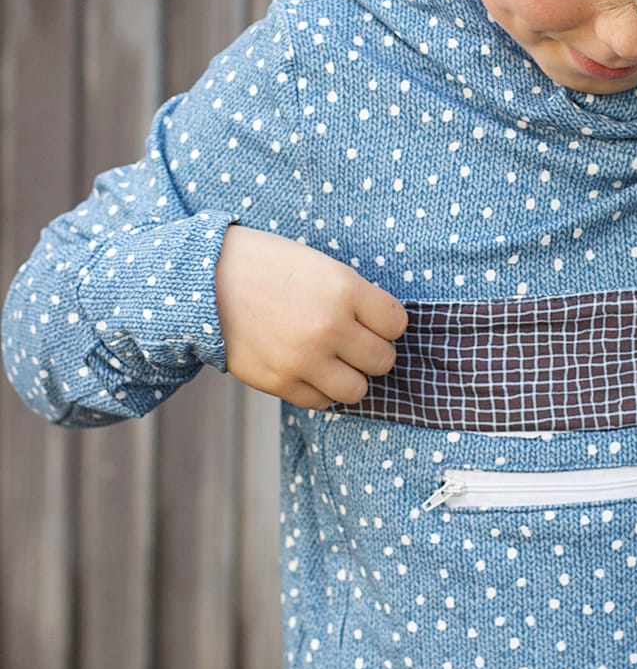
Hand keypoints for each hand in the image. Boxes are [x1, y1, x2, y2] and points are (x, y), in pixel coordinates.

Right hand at [215, 225, 407, 408]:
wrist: (206, 279)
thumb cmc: (269, 267)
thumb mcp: (320, 266)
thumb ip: (355, 298)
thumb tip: (385, 331)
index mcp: (344, 289)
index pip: (397, 324)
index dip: (386, 323)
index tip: (371, 320)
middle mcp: (329, 327)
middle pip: (383, 360)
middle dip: (371, 352)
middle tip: (352, 342)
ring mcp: (304, 358)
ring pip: (358, 390)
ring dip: (349, 377)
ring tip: (332, 360)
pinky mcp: (280, 381)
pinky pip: (321, 402)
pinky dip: (319, 389)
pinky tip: (307, 369)